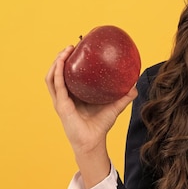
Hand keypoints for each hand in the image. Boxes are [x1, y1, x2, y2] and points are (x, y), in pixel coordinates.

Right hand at [45, 46, 137, 186]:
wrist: (93, 142)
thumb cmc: (100, 126)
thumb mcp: (114, 107)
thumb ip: (124, 96)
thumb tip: (135, 85)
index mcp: (74, 94)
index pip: (68, 75)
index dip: (70, 61)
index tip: (78, 48)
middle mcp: (65, 96)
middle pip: (57, 72)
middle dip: (61, 57)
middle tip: (71, 46)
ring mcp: (61, 100)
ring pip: (52, 77)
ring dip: (56, 62)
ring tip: (65, 51)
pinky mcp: (61, 105)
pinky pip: (56, 85)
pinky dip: (57, 72)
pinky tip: (61, 63)